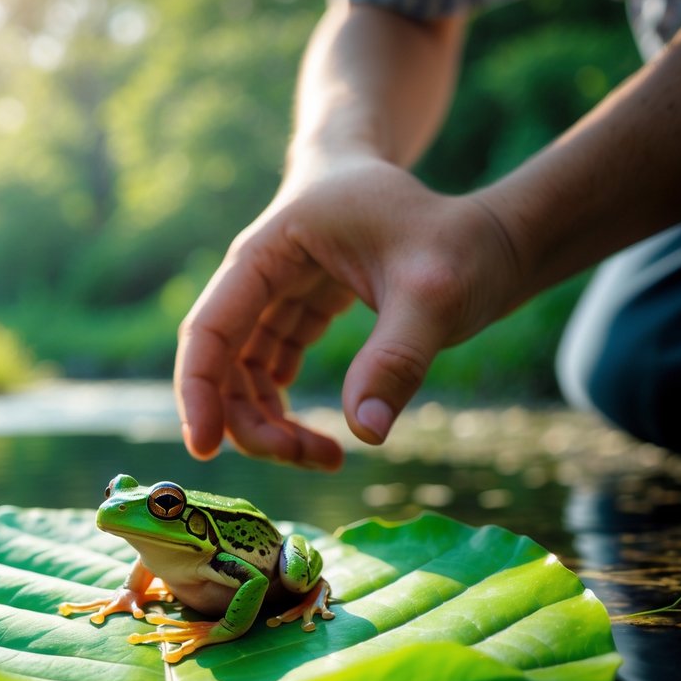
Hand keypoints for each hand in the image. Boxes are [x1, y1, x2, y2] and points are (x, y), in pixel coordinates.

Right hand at [174, 157, 519, 467]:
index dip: (198, 390)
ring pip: (243, 374)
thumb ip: (397, 358)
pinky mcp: (300, 315)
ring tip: (327, 458)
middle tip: (306, 458)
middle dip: (248, 420)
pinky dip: (286, 412)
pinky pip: (270, 373)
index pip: (210, 327)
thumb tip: (365, 432)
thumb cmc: (455, 235)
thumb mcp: (434, 292)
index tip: (203, 451)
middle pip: (221, 360)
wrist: (482, 222)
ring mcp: (277, 294)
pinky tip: (325, 440)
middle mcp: (260, 273)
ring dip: (267, 423)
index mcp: (270, 251)